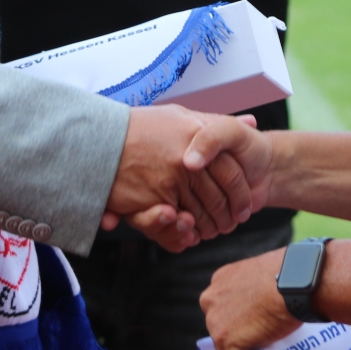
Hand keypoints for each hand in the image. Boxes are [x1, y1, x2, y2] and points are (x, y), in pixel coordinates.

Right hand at [106, 107, 257, 251]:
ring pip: (200, 216)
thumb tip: (252, 123)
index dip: (242, 192)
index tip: (245, 204)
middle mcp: (186, 161)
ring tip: (214, 230)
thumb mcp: (179, 116)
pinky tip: (190, 232)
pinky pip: (177, 224)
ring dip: (210, 228)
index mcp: (196, 137)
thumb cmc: (142, 127)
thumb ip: (214, 122)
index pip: (232, 172)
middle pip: (218, 199)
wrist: (98, 138)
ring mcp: (169, 182)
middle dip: (228, 216)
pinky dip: (186, 233)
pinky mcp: (152, 201)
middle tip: (232, 223)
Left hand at [201, 247, 299, 349]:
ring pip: (225, 345)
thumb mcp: (260, 271)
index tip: (253, 317)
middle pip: (220, 324)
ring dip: (242, 346)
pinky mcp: (225, 342)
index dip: (238, 315)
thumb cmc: (286, 276)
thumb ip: (251, 286)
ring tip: (265, 340)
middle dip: (237, 330)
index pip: (222, 305)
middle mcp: (210, 300)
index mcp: (220, 280)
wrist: (291, 286)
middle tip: (260, 329)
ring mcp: (215, 322)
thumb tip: (261, 296)